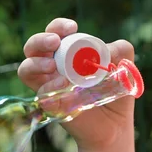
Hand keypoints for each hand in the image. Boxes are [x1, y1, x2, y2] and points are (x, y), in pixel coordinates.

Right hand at [18, 18, 135, 150]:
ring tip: (51, 65)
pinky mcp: (49, 104)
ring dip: (36, 63)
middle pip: (34, 46)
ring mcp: (48, 85)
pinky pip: (40, 93)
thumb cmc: (116, 92)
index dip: (59, 26)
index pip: (55, 32)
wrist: (115, 125)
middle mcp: (53, 66)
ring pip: (27, 68)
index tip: (72, 27)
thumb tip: (107, 49)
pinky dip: (49, 86)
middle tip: (55, 41)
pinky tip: (63, 85)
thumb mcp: (125, 65)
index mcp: (68, 52)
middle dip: (40, 40)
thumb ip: (121, 49)